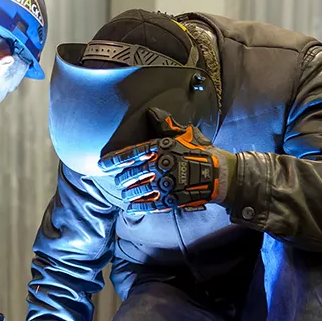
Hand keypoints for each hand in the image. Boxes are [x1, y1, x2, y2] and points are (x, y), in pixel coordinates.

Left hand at [98, 107, 228, 211]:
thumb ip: (165, 125)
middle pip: (130, 175)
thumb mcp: (184, 133)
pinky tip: (130, 207)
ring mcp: (163, 185)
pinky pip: (148, 205)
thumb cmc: (202, 151)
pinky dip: (137, 206)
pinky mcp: (170, 200)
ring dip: (127, 192)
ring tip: (123, 193)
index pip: (129, 155)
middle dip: (121, 179)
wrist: (219, 174)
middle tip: (117, 181)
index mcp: (159, 149)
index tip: (102, 165)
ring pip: (136, 190)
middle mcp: (158, 167)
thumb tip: (151, 113)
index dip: (113, 161)